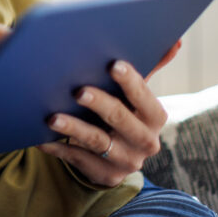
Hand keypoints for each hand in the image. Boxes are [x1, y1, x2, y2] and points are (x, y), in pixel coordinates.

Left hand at [37, 58, 168, 187]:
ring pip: (97, 141)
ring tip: (52, 118)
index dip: (130, 82)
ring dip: (74, 129)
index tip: (113, 65)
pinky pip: (78, 160)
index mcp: (155, 117)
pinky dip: (59, 148)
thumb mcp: (136, 94)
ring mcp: (126, 161)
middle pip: (121, 120)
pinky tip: (41, 139)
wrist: (118, 156)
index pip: (144, 98)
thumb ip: (152, 67)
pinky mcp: (106, 175)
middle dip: (100, 104)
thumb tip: (176, 41)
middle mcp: (145, 142)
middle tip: (78, 91)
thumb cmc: (124, 112)